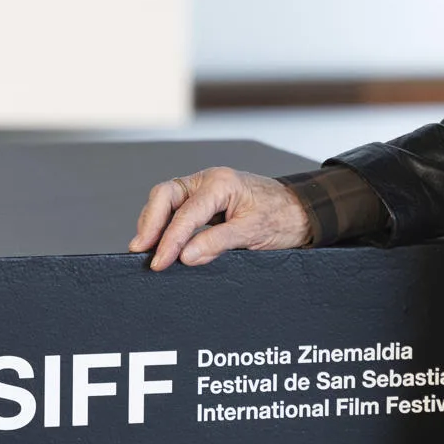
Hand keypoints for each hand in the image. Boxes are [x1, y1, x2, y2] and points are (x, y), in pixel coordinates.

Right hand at [129, 167, 312, 269]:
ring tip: (146, 249)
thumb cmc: (283, 217)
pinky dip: (168, 225)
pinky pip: (179, 209)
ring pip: (168, 201)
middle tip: (140, 250)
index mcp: (221, 183)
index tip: (159, 263)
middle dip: (150, 223)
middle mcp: (209, 180)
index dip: (169, 240)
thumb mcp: (252, 232)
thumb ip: (217, 243)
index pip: (186, 213)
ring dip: (154, 224)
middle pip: (166, 195)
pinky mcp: (207, 200)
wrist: (303, 211)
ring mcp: (206, 188)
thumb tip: (185, 256)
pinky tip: (163, 242)